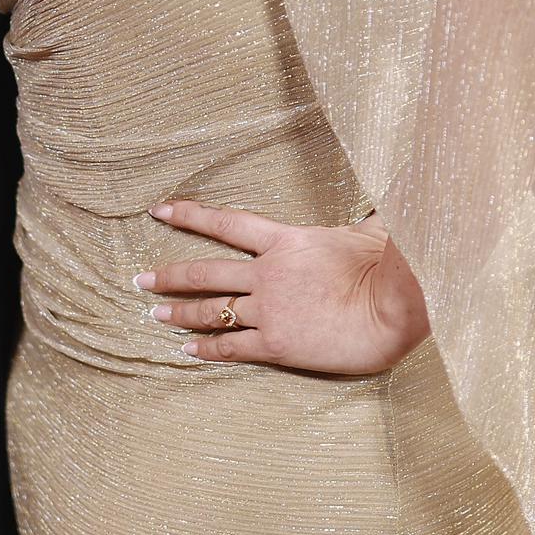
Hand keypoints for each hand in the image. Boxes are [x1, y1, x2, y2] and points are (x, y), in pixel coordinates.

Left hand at [136, 200, 429, 374]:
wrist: (393, 308)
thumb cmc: (387, 268)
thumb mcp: (369, 229)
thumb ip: (362, 212)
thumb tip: (389, 184)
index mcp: (286, 241)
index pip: (226, 223)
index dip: (189, 214)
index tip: (159, 210)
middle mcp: (268, 273)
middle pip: (207, 271)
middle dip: (170, 275)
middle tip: (141, 278)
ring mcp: (269, 309)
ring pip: (212, 310)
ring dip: (180, 312)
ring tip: (155, 314)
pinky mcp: (276, 344)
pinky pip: (232, 347)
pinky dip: (207, 349)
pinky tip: (188, 350)